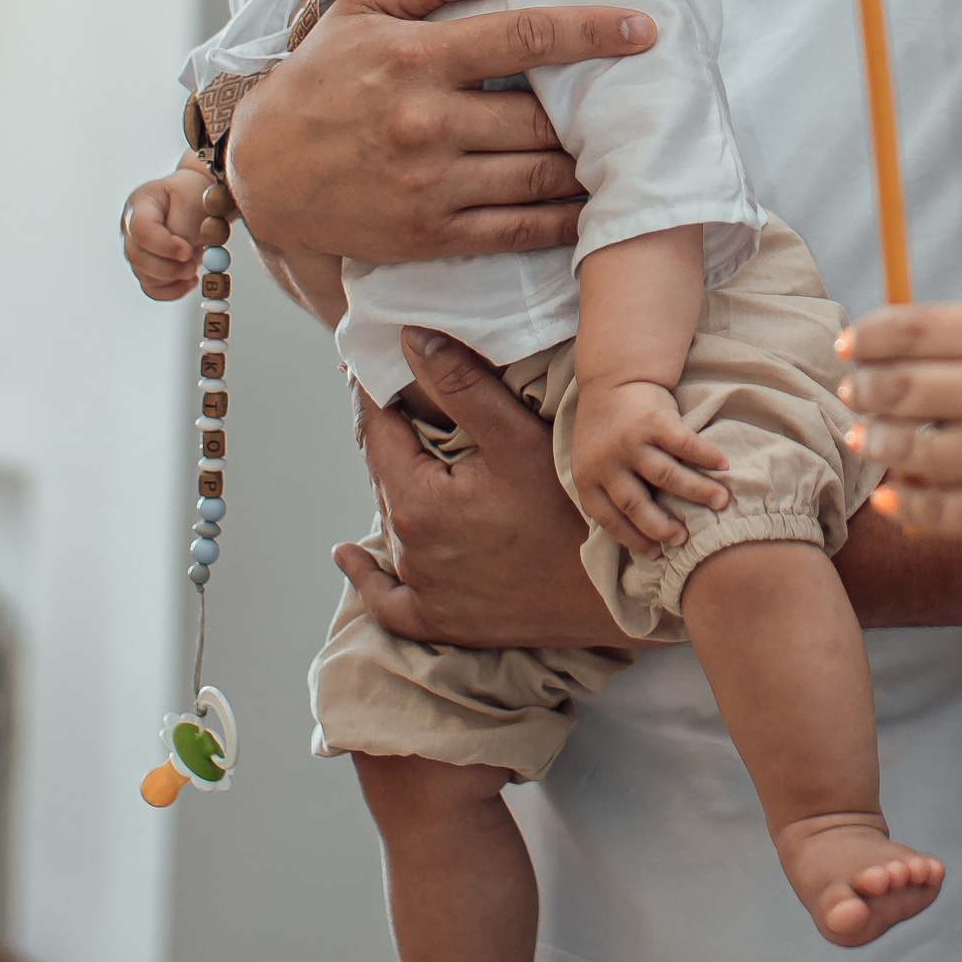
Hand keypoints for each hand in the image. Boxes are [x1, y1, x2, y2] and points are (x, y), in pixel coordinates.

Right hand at [122, 160, 223, 301]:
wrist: (205, 200)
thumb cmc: (198, 195)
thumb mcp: (193, 201)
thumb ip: (183, 227)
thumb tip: (180, 256)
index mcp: (140, 204)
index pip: (140, 229)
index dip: (163, 245)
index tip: (187, 251)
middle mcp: (131, 229)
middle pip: (138, 257)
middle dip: (169, 266)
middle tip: (194, 264)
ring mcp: (137, 250)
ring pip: (145, 276)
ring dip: (174, 276)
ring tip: (196, 261)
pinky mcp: (148, 269)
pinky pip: (153, 289)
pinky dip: (174, 290)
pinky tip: (192, 281)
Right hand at [226, 0, 656, 267]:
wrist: (263, 171)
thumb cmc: (319, 80)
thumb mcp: (359, 8)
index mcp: (417, 57)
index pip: (526, 36)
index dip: (594, 30)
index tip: (644, 29)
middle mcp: (427, 121)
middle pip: (544, 114)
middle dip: (598, 107)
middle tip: (642, 98)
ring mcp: (432, 183)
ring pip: (541, 175)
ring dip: (592, 165)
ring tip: (627, 149)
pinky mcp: (432, 234)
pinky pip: (519, 229)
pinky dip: (566, 220)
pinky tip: (594, 205)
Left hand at [333, 327, 618, 647]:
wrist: (611, 594)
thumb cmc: (571, 512)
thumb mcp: (518, 438)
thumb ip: (461, 385)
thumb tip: (409, 339)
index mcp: (418, 502)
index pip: (377, 431)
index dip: (374, 391)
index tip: (371, 362)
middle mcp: (411, 549)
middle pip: (384, 475)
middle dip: (389, 435)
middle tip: (396, 397)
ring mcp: (424, 591)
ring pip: (392, 523)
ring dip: (393, 486)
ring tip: (401, 450)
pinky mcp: (442, 622)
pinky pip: (389, 602)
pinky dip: (369, 578)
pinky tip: (349, 556)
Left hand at [570, 381, 729, 555]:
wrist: (612, 379)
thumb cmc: (606, 430)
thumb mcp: (591, 462)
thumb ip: (606, 491)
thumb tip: (636, 537)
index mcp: (588, 477)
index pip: (610, 518)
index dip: (633, 539)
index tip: (657, 553)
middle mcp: (607, 462)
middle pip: (638, 504)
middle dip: (663, 526)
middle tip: (684, 538)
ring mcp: (631, 440)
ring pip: (666, 475)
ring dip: (697, 492)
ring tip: (720, 502)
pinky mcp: (654, 419)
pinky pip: (684, 443)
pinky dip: (706, 455)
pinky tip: (723, 465)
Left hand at [838, 301, 961, 579]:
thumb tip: (902, 354)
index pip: (911, 327)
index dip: (869, 337)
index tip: (849, 347)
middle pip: (895, 385)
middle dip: (863, 391)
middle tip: (850, 394)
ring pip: (901, 448)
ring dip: (874, 444)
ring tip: (864, 440)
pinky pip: (925, 507)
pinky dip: (903, 501)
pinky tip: (894, 495)